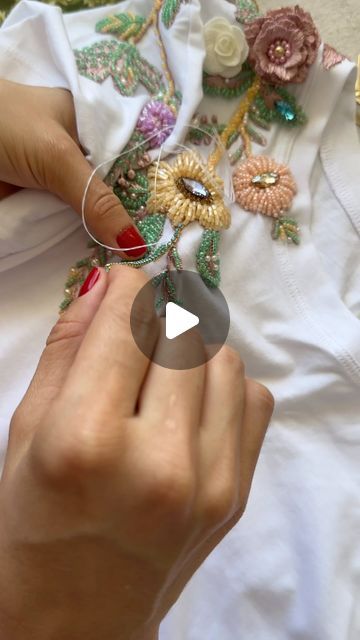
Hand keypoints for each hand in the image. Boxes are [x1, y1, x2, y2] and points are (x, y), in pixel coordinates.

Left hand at [0, 79, 145, 257]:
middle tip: (158, 251)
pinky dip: (80, 239)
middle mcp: (78, 151)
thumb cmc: (4, 125)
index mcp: (89, 124)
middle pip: (113, 189)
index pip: (131, 159)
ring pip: (91, 210)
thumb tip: (135, 245)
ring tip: (139, 260)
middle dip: (131, 218)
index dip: (150, 189)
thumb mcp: (58, 157)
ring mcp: (58, 180)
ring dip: (107, 233)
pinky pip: (66, 224)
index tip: (173, 224)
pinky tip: (109, 257)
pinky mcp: (40, 204)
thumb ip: (97, 200)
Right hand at [0, 266, 273, 639]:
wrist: (76, 617)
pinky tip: (189, 406)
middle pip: (181, 332)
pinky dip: (223, 386)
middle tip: (133, 332)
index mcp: (85, 442)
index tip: (122, 281)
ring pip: (223, 359)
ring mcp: (208, 482)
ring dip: (190, 348)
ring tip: (158, 374)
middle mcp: (157, 461)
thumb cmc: (33, 524)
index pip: (126, 322)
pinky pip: (252, 398)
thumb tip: (107, 283)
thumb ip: (68, 347)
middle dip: (155, 315)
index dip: (125, 286)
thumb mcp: (26, 431)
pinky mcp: (236, 495)